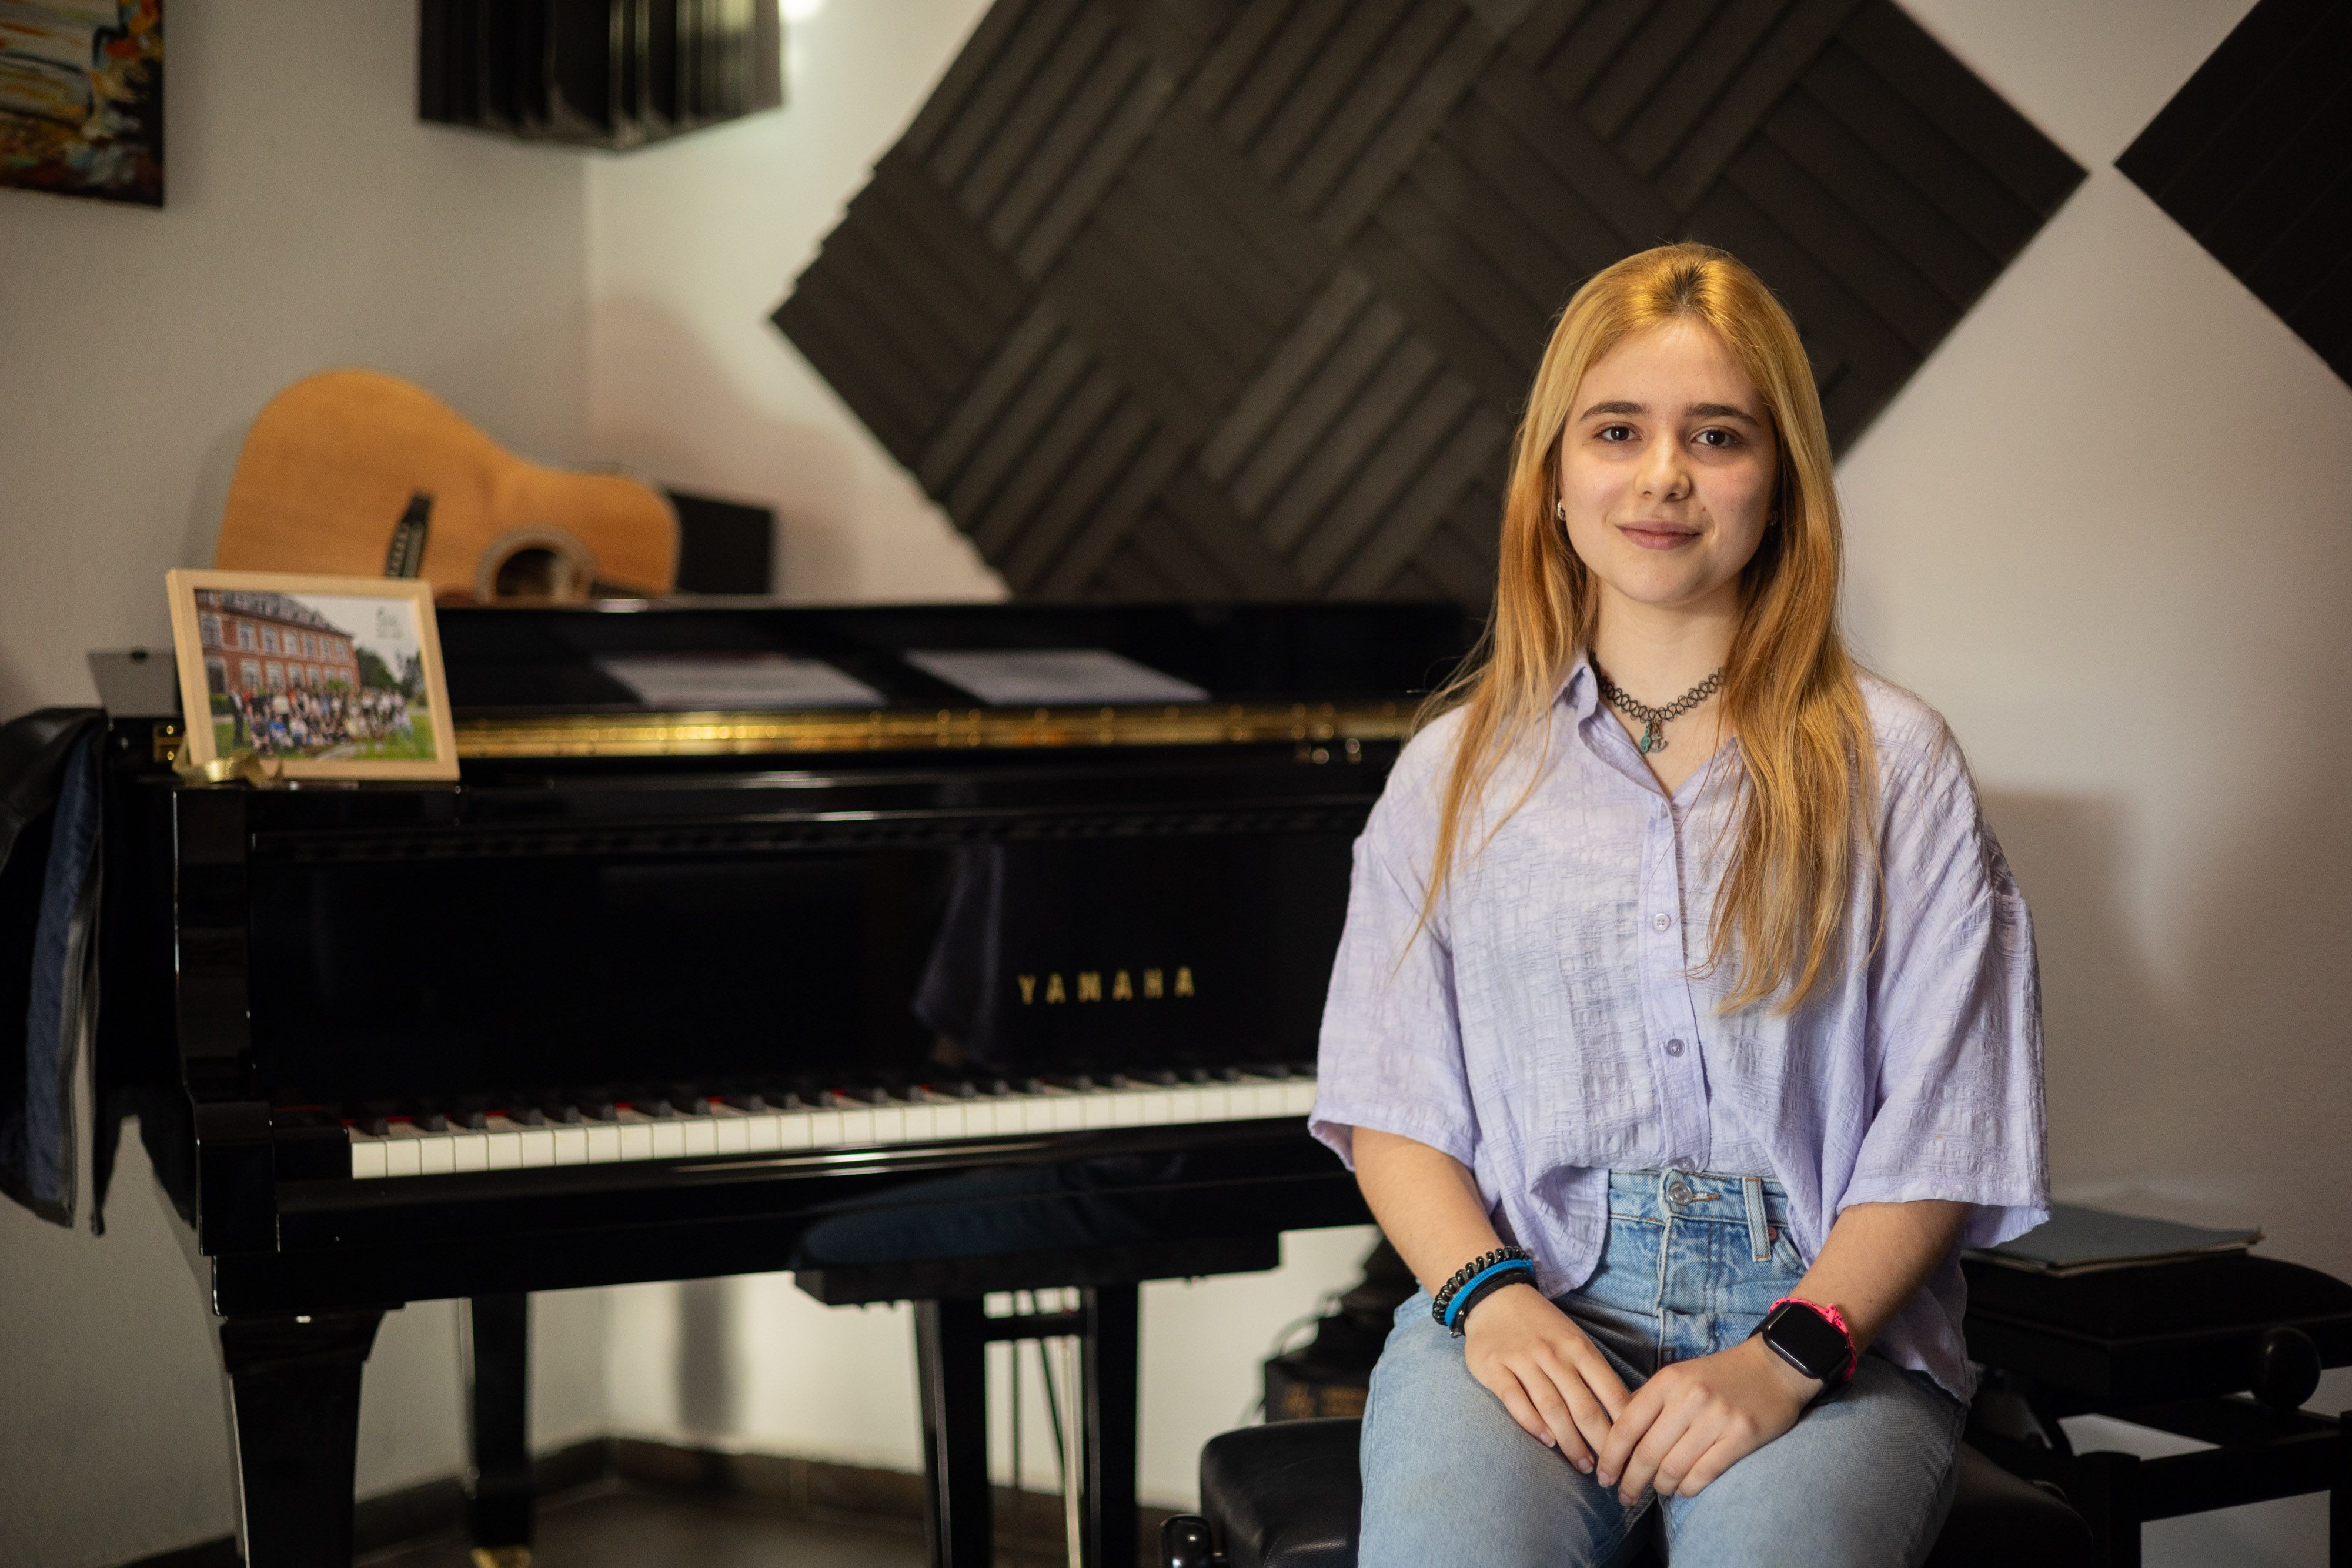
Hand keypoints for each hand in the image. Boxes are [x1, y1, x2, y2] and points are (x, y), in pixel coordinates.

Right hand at [1460, 1283, 1631, 1472]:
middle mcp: (1554, 1354)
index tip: (1632, 1452)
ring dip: (1570, 1441)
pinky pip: (1516, 1400)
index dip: (1624, 1426)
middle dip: (1600, 1442)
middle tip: (1609, 1471)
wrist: (1494, 1297)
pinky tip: (1547, 1441)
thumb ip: (1593, 1372)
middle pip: (1583, 1406)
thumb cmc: (1541, 1326)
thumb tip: (1623, 1413)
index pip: (1610, 1392)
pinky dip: (1533, 1423)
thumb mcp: (1574, 1339)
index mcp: (1579, 1347)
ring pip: (1552, 1407)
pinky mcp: (1495, 1367)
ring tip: (1583, 1465)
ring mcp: (1523, 1360)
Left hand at [1595, 1335, 1815, 1503]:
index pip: (1626, 1426)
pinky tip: (1681, 1489)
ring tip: (1656, 1491)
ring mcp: (1717, 1417)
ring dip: (1660, 1487)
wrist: (1774, 1367)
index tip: (1604, 1477)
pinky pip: (1703, 1474)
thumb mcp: (1679, 1376)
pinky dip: (1686, 1488)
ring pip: (1673, 1468)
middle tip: (1624, 1496)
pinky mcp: (1741, 1436)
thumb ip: (1649, 1402)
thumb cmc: (1719, 1376)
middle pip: (1647, 1453)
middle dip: (1630, 1481)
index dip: (1611, 1457)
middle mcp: (1690, 1397)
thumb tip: (1616, 1439)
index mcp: (1668, 1380)